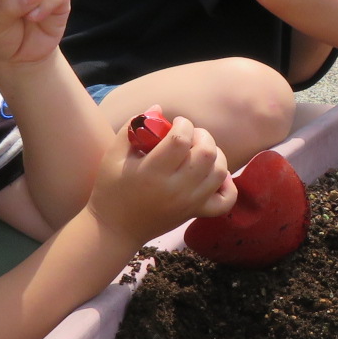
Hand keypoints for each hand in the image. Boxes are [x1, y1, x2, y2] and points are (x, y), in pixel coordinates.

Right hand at [90, 108, 235, 243]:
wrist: (114, 230)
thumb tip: (158, 108)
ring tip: (198, 150)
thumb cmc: (110, 189)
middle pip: (207, 153)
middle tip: (188, 134)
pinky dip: (226, 184)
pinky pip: (226, 200)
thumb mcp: (113, 156)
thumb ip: (133, 127)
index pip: (181, 140)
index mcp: (152, 173)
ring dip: (214, 153)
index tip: (175, 122)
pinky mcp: (196, 212)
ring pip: (220, 171)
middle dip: (201, 135)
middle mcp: (176, 189)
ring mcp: (190, 203)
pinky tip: (212, 174)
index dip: (183, 124)